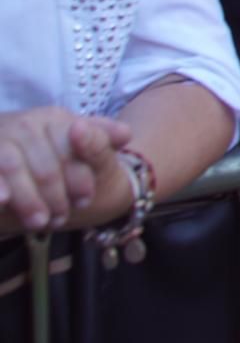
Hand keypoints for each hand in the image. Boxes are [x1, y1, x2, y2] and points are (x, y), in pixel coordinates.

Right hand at [0, 109, 129, 230]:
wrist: (9, 144)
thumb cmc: (54, 149)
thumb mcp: (79, 142)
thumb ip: (102, 139)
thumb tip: (125, 134)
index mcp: (56, 119)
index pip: (72, 149)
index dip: (79, 178)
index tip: (84, 201)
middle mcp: (28, 125)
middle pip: (45, 166)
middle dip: (56, 196)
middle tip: (61, 218)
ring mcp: (3, 137)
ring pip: (15, 168)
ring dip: (29, 199)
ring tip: (40, 223)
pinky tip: (3, 201)